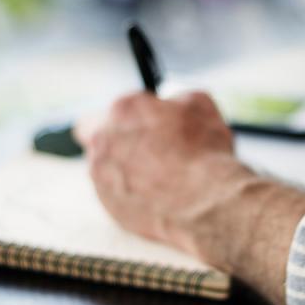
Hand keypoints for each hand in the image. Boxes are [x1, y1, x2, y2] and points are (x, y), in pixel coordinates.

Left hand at [78, 91, 253, 263]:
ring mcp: (101, 176)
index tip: (147, 125)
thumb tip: (173, 102)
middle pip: (96, 135)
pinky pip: (115, 195)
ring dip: (123, 170)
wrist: (207, 204)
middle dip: (118, 141)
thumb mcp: (200, 105)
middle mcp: (102, 141)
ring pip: (104, 168)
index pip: (113, 109)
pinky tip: (157, 197)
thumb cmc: (205, 153)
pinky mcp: (109, 206)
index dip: (132, 117)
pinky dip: (132, 195)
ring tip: (157, 178)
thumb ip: (176, 98)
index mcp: (121, 110)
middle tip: (145, 150)